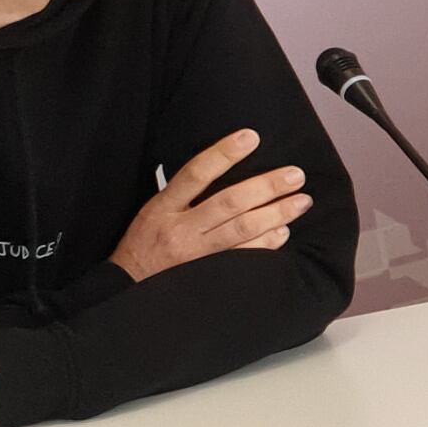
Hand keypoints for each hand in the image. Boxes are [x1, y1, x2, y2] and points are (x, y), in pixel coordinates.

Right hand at [108, 130, 311, 281]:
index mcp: (163, 207)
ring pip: (242, 229)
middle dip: (267, 187)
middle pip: (229, 202)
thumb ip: (183, 193)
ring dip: (276, 214)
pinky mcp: (208, 275)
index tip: (251, 137)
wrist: (126, 289)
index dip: (223, 153)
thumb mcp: (153, 212)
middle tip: (295, 175)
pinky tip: (283, 232)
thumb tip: (222, 165)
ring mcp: (196, 254)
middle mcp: (181, 229)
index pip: (195, 173)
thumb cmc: (143, 245)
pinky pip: (244, 257)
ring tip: (301, 201)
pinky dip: (267, 243)